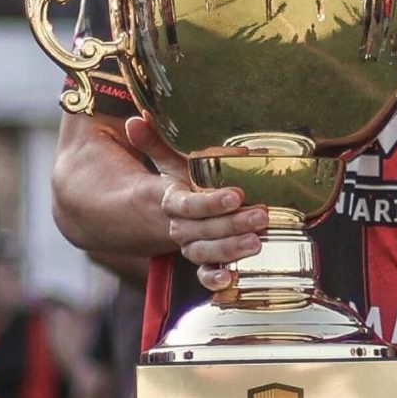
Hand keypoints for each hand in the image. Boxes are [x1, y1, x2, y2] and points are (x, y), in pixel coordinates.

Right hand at [127, 117, 268, 293]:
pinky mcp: (201, 262)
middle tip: (260, 216)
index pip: (188, 204)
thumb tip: (136, 118)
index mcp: (172, 201)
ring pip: (206, 253)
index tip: (235, 195)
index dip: (211, 202)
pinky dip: (215, 280)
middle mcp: (181, 227)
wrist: (164, 218)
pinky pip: (204, 275)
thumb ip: (154, 142)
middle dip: (232, 224)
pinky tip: (232, 279)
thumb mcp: (167, 164)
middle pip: (203, 229)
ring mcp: (191, 246)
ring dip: (230, 249)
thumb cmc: (176, 184)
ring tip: (257, 241)